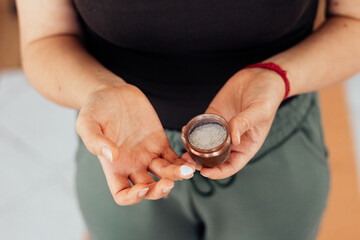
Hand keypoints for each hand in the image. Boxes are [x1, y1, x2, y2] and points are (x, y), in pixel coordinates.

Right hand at [76, 84, 195, 204]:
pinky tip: (190, 160)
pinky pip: (174, 157)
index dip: (133, 198)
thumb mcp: (86, 123)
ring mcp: (147, 154)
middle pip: (149, 189)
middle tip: (168, 182)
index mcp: (113, 166)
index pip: (122, 194)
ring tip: (187, 170)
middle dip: (159, 190)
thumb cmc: (95, 109)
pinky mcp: (160, 142)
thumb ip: (94, 141)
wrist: (112, 92)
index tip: (142, 188)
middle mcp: (132, 164)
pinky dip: (183, 161)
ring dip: (177, 176)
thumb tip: (112, 156)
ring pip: (165, 174)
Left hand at [182, 68, 284, 178]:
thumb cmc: (267, 96)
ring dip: (193, 149)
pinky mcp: (214, 116)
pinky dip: (192, 131)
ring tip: (183, 148)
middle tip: (187, 161)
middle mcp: (233, 141)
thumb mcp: (259, 110)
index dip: (218, 172)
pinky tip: (184, 131)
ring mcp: (222, 129)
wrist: (261, 76)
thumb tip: (233, 140)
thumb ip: (245, 123)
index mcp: (246, 146)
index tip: (204, 172)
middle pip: (214, 158)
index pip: (231, 166)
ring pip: (205, 145)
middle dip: (200, 163)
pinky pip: (201, 127)